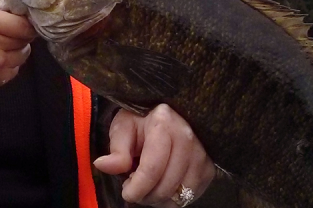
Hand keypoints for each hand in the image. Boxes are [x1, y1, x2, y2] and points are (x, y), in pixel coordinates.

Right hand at [0, 0, 36, 94]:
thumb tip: (5, 0)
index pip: (20, 21)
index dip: (23, 18)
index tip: (19, 16)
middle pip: (24, 36)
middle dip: (21, 31)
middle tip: (11, 28)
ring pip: (23, 53)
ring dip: (17, 47)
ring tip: (3, 42)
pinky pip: (14, 69)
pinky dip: (10, 62)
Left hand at [94, 105, 215, 206]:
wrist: (170, 113)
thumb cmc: (142, 119)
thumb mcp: (124, 127)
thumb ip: (116, 149)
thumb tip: (102, 165)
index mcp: (164, 124)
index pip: (152, 168)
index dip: (137, 188)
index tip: (126, 192)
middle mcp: (188, 139)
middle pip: (166, 186)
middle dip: (145, 195)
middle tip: (134, 186)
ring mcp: (202, 154)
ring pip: (179, 195)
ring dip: (159, 198)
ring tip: (148, 184)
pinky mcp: (209, 168)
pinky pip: (190, 196)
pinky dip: (173, 198)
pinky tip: (163, 185)